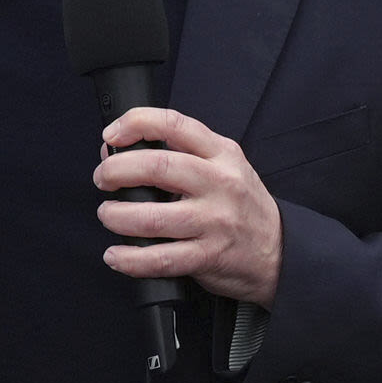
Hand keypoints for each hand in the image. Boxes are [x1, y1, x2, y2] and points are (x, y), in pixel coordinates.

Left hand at [94, 108, 285, 305]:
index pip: (174, 124)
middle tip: (103, 179)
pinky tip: (116, 255)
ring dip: (116, 216)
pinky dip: (130, 259)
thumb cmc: (242, 205)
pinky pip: (159, 258)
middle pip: (157, 167)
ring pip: (151, 217)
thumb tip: (116, 151)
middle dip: (116, 171)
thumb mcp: (221, 167)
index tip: (111, 135)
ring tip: (108, 216)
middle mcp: (219, 183)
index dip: (134, 123)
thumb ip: (177, 155)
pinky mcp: (208, 256)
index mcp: (221, 154)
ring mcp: (214, 221)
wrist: (278, 251)